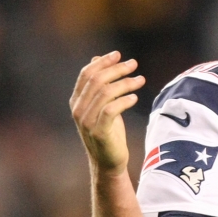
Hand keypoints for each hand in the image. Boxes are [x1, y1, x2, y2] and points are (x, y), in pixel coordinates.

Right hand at [70, 51, 145, 176]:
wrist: (108, 162)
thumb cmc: (109, 132)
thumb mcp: (103, 106)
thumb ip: (99, 85)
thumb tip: (97, 59)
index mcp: (77, 101)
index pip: (86, 75)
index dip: (102, 62)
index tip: (118, 54)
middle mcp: (78, 110)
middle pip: (97, 80)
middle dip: (116, 69)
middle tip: (134, 64)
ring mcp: (87, 122)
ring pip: (105, 93)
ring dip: (125, 83)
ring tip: (140, 80)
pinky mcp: (99, 132)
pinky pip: (111, 110)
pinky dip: (124, 101)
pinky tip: (135, 97)